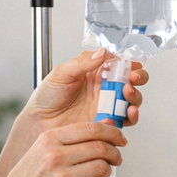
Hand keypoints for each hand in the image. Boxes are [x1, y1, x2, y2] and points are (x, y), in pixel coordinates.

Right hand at [0, 121, 124, 176]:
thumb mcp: (41, 149)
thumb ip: (69, 139)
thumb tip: (104, 129)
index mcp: (49, 139)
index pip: (90, 128)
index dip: (111, 131)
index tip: (119, 137)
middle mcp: (56, 156)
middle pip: (100, 147)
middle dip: (114, 152)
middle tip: (116, 157)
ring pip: (102, 167)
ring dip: (108, 170)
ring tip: (103, 172)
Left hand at [21, 48, 148, 132]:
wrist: (38, 122)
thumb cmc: (46, 97)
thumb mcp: (62, 73)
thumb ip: (82, 63)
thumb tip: (102, 52)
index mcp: (94, 73)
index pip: (119, 65)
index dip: (130, 63)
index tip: (132, 65)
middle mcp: (103, 89)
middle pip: (130, 82)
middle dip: (137, 78)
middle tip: (132, 78)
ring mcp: (106, 106)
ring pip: (131, 100)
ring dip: (135, 96)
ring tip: (127, 94)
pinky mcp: (105, 123)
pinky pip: (124, 120)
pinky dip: (131, 116)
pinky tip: (127, 111)